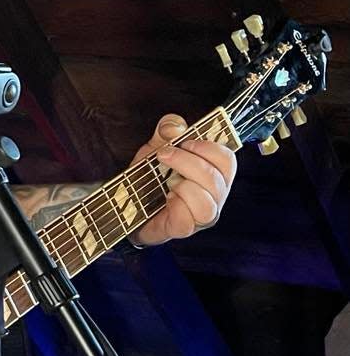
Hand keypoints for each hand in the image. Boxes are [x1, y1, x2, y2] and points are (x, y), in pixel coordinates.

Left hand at [128, 114, 236, 246]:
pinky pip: (189, 220)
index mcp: (213, 174)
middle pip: (218, 179)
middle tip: (163, 155)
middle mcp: (214, 196)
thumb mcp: (155, 147)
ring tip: (167, 182)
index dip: (209, 148)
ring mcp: (201, 216)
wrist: (127, 205)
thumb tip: (174, 126)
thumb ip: (166, 132)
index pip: (228, 160)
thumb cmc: (150, 178)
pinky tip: (166, 199)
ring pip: (208, 203)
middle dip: (188, 162)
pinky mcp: (183, 229)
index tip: (185, 142)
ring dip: (184, 186)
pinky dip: (176, 205)